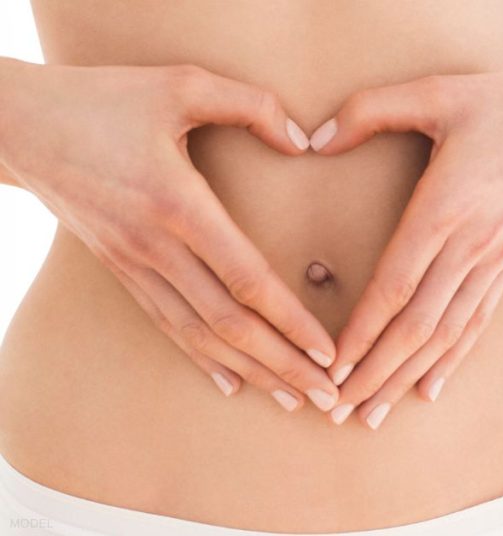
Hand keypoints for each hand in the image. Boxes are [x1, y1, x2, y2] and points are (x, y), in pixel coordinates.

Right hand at [0, 61, 339, 411]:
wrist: (14, 125)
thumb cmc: (102, 98)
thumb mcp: (180, 83)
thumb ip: (250, 105)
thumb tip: (303, 140)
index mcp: (178, 204)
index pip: (247, 278)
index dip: (291, 320)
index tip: (329, 351)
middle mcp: (155, 247)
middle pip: (229, 322)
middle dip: (283, 365)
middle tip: (327, 398)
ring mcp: (134, 264)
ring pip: (199, 334)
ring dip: (251, 371)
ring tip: (293, 399)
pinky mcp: (120, 269)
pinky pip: (167, 324)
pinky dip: (203, 358)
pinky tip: (231, 383)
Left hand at [313, 61, 502, 427]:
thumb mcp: (437, 91)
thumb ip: (369, 110)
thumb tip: (312, 140)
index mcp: (447, 206)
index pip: (397, 283)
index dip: (362, 331)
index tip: (331, 366)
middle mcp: (472, 244)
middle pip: (418, 325)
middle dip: (375, 373)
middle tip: (338, 412)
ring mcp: (495, 260)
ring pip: (446, 334)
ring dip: (406, 378)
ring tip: (372, 415)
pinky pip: (477, 323)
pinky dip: (451, 361)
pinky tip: (428, 390)